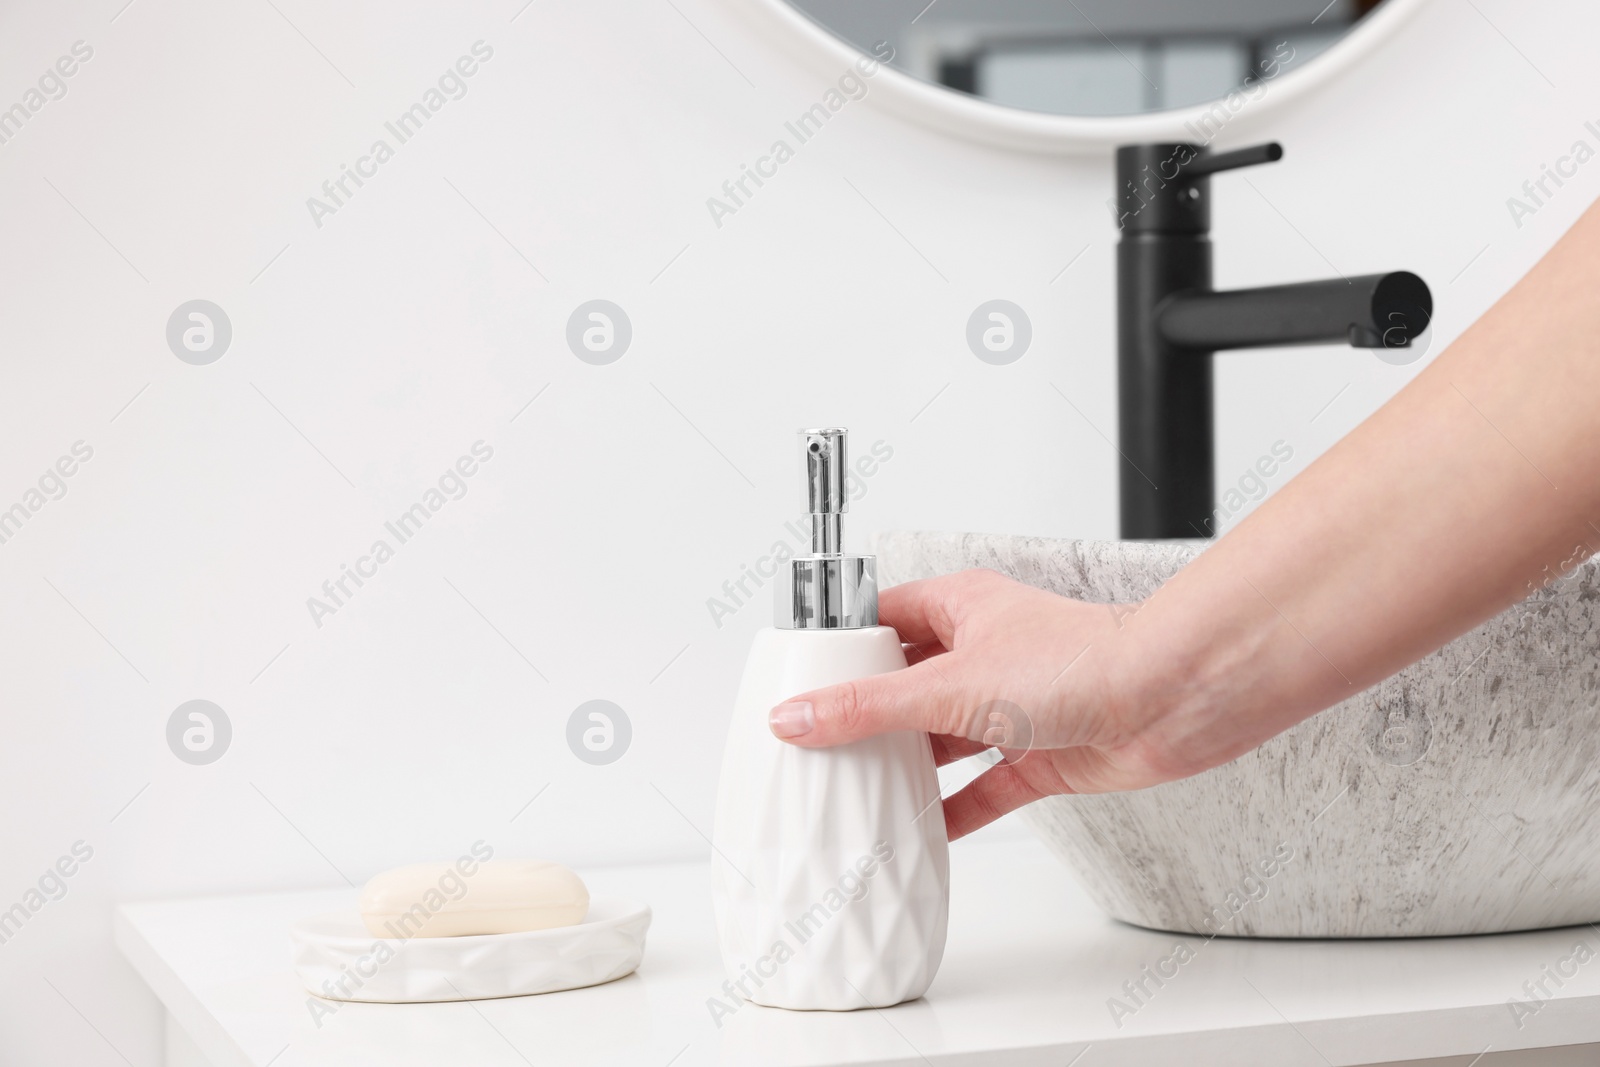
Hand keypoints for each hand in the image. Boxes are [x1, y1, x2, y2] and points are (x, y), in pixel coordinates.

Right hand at [765, 569, 1197, 839]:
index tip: (798, 677)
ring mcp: (1014, 704)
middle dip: (869, 715)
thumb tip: (798, 716)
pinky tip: (922, 830)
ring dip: (909, 765)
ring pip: (944, 737)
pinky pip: (984, 785)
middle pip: (909, 683)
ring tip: (857, 791)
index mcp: (961, 607)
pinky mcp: (1042, 752)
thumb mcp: (952, 685)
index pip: (882, 618)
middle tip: (818, 745)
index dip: (841, 645)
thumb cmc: (1083, 660)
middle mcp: (986, 652)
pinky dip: (955, 808)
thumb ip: (870, 707)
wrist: (1172, 699)